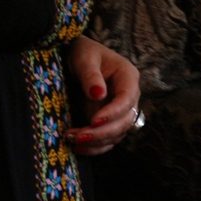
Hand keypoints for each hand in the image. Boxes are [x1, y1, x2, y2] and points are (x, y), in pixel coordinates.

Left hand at [65, 36, 141, 154]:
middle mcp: (129, 95)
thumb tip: (99, 94)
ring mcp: (120, 110)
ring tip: (71, 139)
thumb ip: (91, 75)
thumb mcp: (84, 58)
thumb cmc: (83, 53)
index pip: (127, 99)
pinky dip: (95, 147)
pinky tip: (77, 147)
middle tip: (77, 136)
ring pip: (118, 133)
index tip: (93, 121)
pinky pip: (108, 139)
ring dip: (97, 141)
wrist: (78, 57)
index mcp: (128, 77)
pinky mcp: (110, 121)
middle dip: (102, 132)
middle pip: (125, 121)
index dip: (113, 113)